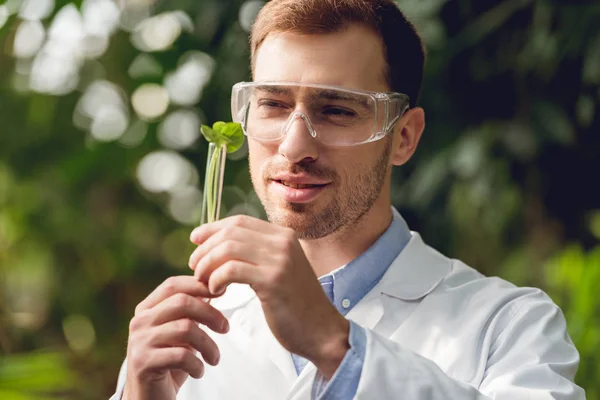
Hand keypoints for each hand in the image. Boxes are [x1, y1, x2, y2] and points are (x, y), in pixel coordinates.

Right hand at [123, 276, 229, 399]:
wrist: (148, 398)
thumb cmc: (169, 362)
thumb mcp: (180, 333)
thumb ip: (191, 312)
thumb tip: (215, 287)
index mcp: (146, 309)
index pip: (173, 285)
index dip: (199, 285)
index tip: (222, 292)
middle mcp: (140, 321)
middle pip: (182, 302)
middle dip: (210, 314)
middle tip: (225, 328)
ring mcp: (139, 341)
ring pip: (185, 328)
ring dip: (209, 345)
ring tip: (214, 358)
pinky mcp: (143, 362)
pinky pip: (180, 355)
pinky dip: (197, 364)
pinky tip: (199, 372)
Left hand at [188, 215, 349, 377]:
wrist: (321, 330)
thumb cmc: (295, 305)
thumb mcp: (279, 269)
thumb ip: (258, 254)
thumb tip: (220, 244)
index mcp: (284, 235)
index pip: (239, 221)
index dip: (213, 228)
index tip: (195, 239)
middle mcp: (283, 242)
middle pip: (230, 232)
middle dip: (205, 249)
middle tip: (196, 268)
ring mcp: (280, 259)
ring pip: (228, 248)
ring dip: (208, 265)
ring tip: (205, 282)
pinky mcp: (273, 280)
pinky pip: (231, 270)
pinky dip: (216, 279)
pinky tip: (217, 292)